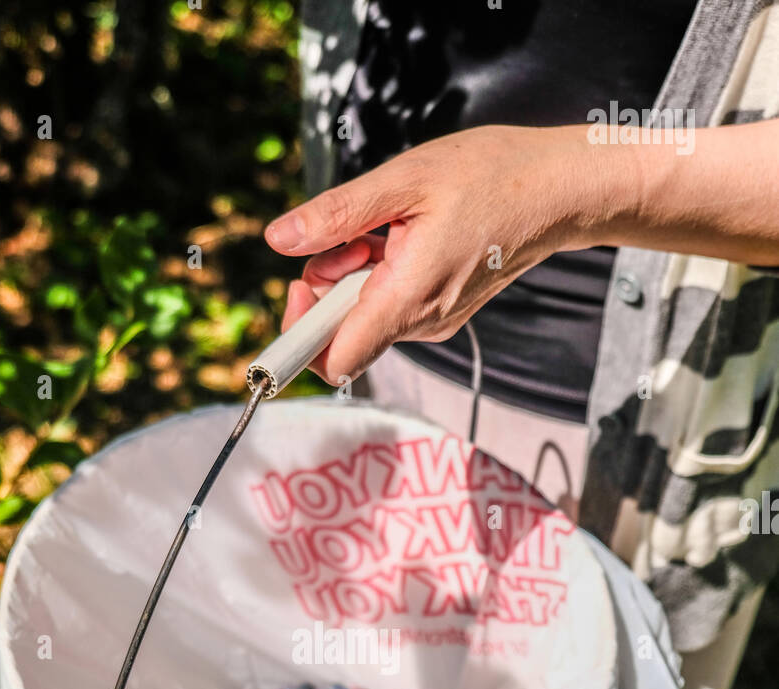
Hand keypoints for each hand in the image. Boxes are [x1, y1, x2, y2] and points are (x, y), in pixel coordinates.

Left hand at [265, 118, 778, 386]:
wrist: (556, 191)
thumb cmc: (492, 177)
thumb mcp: (404, 180)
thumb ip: (337, 215)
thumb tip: (280, 240)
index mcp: (407, 298)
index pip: (334, 363)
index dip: (301, 337)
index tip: (299, 289)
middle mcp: (420, 324)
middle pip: (341, 336)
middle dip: (327, 288)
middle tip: (354, 237)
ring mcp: (432, 322)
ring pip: (363, 318)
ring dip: (354, 277)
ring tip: (388, 229)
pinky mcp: (440, 312)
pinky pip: (388, 306)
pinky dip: (379, 276)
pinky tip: (404, 237)